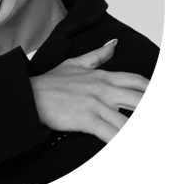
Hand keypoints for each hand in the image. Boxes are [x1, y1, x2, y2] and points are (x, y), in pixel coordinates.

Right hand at [29, 40, 151, 144]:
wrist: (31, 94)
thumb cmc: (52, 82)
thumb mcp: (75, 63)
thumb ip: (97, 55)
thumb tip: (114, 43)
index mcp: (103, 76)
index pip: (137, 81)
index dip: (151, 88)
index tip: (152, 92)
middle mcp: (103, 90)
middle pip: (140, 100)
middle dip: (147, 106)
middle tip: (145, 112)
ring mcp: (96, 105)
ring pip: (128, 122)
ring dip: (131, 128)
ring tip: (129, 131)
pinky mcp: (87, 120)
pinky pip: (111, 134)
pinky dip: (117, 139)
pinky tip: (118, 140)